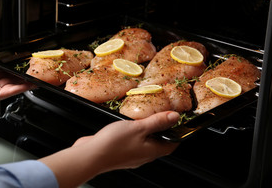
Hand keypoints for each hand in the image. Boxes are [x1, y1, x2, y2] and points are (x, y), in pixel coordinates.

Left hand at [0, 40, 34, 104]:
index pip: (3, 75)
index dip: (13, 71)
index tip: (21, 67)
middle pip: (10, 82)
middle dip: (21, 78)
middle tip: (31, 73)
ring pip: (12, 87)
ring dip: (24, 84)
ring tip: (34, 79)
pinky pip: (10, 91)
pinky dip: (20, 88)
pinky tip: (28, 84)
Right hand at [40, 111, 179, 187]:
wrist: (91, 156)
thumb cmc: (114, 144)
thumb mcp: (139, 127)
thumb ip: (156, 122)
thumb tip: (174, 117)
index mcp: (152, 151)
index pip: (172, 144)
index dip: (178, 133)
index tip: (180, 122)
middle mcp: (143, 156)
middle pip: (158, 143)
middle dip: (162, 130)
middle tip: (162, 115)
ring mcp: (131, 155)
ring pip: (144, 142)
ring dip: (147, 131)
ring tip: (145, 117)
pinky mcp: (119, 152)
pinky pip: (131, 142)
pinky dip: (134, 133)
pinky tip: (127, 125)